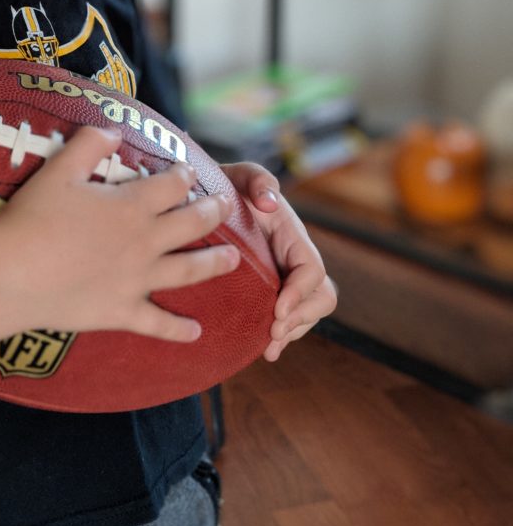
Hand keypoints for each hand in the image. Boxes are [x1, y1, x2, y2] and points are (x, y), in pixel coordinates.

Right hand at [0, 127, 240, 343]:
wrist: (13, 274)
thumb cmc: (33, 217)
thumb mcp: (59, 168)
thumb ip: (90, 143)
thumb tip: (115, 128)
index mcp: (132, 205)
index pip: (172, 184)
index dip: (185, 175)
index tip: (192, 171)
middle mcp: (145, 241)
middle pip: (191, 223)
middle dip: (213, 211)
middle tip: (226, 205)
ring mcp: (138, 280)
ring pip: (189, 270)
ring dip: (215, 263)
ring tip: (234, 259)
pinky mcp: (122, 311)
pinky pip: (158, 323)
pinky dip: (179, 330)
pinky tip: (197, 332)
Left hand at [221, 162, 337, 360]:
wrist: (205, 200)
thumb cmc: (225, 185)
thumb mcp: (239, 175)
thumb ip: (258, 179)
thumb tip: (270, 202)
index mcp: (292, 234)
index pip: (313, 269)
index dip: (301, 292)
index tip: (278, 307)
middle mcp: (293, 258)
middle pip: (321, 297)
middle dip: (302, 318)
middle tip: (274, 332)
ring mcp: (283, 276)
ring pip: (307, 312)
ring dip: (293, 332)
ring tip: (269, 347)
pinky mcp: (267, 290)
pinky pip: (286, 318)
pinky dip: (281, 337)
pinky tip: (264, 350)